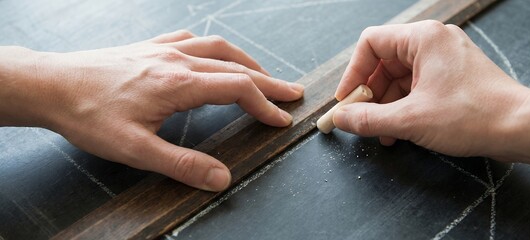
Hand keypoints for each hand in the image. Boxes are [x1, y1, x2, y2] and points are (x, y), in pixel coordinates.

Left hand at [3, 30, 303, 190]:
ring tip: (263, 74)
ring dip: (246, 61)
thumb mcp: (135, 150)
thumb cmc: (88, 115)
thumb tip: (220, 178)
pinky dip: (212, 48)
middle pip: (235, 67)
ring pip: (217, 48)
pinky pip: (190, 39)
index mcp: (178, 84)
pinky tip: (212, 55)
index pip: (237, 89)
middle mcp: (176, 60)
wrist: (51, 84)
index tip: (281, 120)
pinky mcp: (148, 47)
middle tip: (291, 93)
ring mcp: (163, 49)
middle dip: (268, 82)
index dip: (264, 105)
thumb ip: (182, 164)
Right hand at [333, 20, 529, 159]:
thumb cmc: (472, 115)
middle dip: (370, 94)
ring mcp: (444, 59)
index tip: (347, 100)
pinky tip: (398, 131)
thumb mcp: (409, 120)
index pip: (371, 44)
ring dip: (386, 105)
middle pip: (384, 62)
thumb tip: (341, 118)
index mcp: (422, 39)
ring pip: (400, 78)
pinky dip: (403, 107)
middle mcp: (433, 42)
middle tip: (360, 119)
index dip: (353, 73)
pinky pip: (416, 87)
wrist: (519, 128)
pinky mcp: (452, 77)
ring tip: (381, 132)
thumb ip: (368, 118)